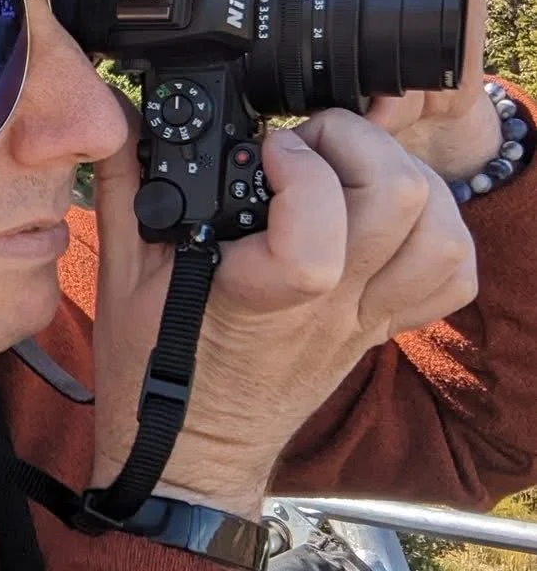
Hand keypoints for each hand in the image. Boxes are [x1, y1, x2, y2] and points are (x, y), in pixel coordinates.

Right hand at [89, 103, 476, 520]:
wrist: (190, 452)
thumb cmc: (151, 372)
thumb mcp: (120, 272)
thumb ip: (124, 184)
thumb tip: (121, 118)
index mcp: (257, 295)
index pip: (316, 233)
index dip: (301, 168)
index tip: (265, 147)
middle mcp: (326, 306)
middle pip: (399, 203)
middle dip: (356, 143)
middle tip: (306, 142)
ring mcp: (363, 318)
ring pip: (441, 235)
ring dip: (405, 178)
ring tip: (348, 169)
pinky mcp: (381, 326)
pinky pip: (449, 277)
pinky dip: (436, 231)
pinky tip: (385, 216)